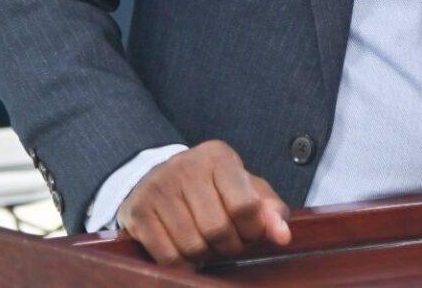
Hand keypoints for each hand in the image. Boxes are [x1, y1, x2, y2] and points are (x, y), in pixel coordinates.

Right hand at [116, 139, 291, 267]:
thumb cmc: (211, 189)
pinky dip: (182, 264)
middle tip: (226, 243)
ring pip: (192, 246)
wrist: (157, 179)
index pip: (245, 206)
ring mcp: (158, 187)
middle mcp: (185, 166)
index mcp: (218, 157)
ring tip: (205, 244)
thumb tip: (283, 236)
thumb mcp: (244, 189)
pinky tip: (185, 252)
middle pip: (218, 230)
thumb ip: (269, 210)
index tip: (249, 233)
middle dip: (228, 247)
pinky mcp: (138, 210)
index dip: (252, 231)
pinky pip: (167, 256)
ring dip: (204, 256)